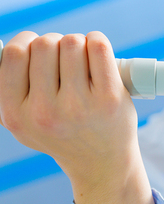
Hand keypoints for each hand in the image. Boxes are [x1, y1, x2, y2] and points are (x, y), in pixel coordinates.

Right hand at [0, 31, 154, 203]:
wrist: (101, 162)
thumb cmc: (64, 131)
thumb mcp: (26, 122)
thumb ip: (13, 89)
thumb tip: (16, 47)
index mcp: (16, 114)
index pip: (15, 54)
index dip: (28, 41)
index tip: (39, 49)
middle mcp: (45, 112)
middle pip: (45, 44)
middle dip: (57, 42)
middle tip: (67, 58)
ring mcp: (79, 105)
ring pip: (73, 42)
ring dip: (79, 43)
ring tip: (84, 61)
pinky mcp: (109, 97)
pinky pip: (99, 46)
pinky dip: (97, 41)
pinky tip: (97, 54)